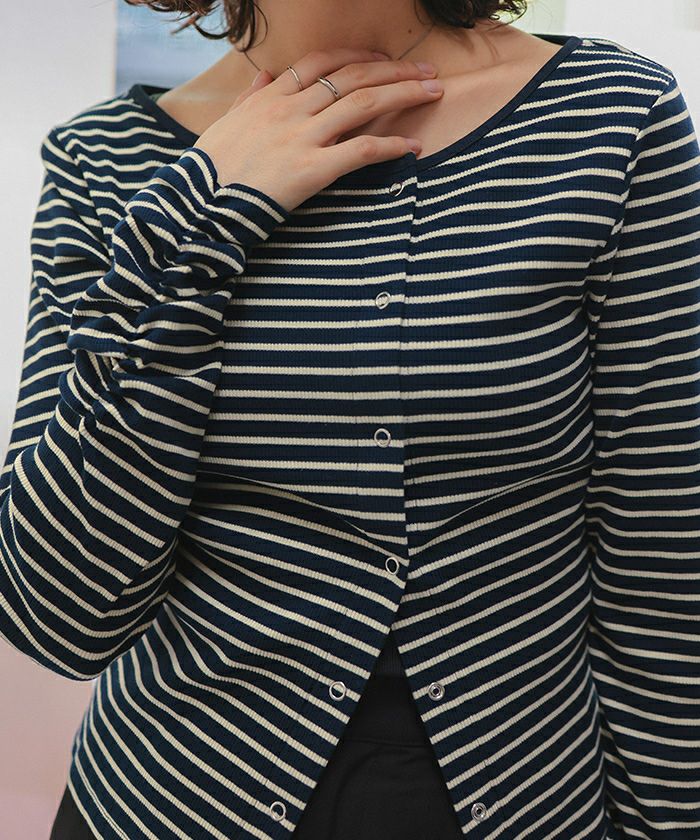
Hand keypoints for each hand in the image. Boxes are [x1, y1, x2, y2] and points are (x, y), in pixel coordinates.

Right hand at [193, 48, 442, 212]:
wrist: (200, 205)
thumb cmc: (211, 170)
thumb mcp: (226, 123)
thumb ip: (250, 97)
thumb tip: (266, 77)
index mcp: (270, 97)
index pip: (320, 62)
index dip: (358, 56)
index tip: (383, 59)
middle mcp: (290, 109)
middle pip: (352, 76)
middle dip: (395, 70)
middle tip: (427, 72)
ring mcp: (302, 137)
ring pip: (364, 104)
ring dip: (404, 95)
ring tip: (434, 93)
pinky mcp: (312, 169)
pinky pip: (361, 150)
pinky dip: (392, 146)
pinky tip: (414, 147)